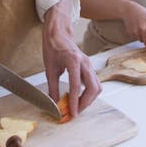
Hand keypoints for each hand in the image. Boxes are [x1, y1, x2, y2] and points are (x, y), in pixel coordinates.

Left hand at [42, 0, 100, 117]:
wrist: (58, 33)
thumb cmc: (53, 46)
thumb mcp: (49, 68)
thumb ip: (52, 87)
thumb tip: (54, 103)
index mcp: (73, 61)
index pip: (76, 86)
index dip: (74, 102)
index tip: (72, 113)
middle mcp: (84, 62)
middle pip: (93, 88)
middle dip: (85, 103)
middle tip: (75, 112)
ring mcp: (89, 64)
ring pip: (96, 86)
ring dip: (89, 99)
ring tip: (77, 106)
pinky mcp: (89, 66)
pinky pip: (94, 82)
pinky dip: (89, 92)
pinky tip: (80, 97)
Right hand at [121, 0, 145, 48]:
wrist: (129, 10)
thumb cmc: (142, 14)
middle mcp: (144, 28)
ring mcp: (136, 30)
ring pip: (141, 41)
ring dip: (142, 37)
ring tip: (140, 28)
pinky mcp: (131, 32)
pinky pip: (136, 38)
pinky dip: (137, 35)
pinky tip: (135, 27)